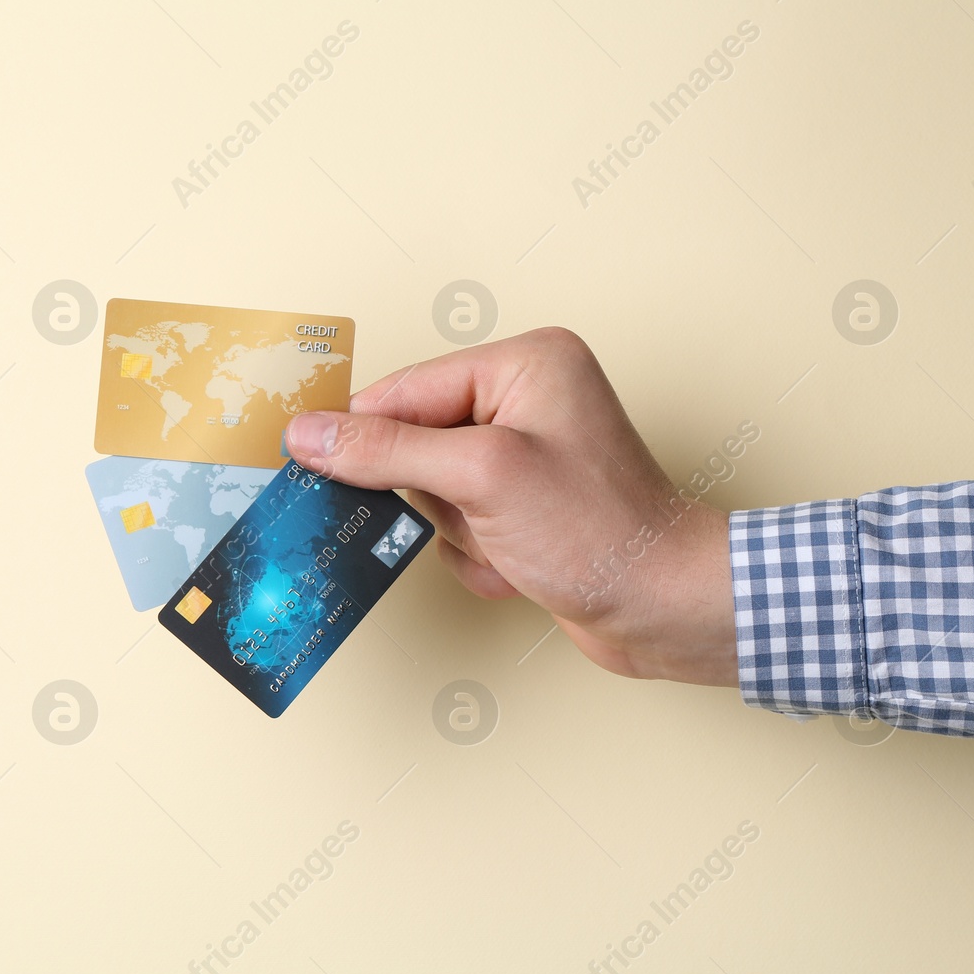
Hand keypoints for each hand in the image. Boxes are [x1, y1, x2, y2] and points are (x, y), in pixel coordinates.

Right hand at [285, 328, 736, 686]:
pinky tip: (520, 565)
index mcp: (525, 363)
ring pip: (432, 492)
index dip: (362, 434)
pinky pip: (458, 525)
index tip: (313, 466)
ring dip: (458, 533)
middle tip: (470, 516)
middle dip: (434, 497)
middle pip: (413, 442)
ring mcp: (526, 455)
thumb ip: (386, 451)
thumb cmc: (600, 532)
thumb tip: (310, 433)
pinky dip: (477, 555)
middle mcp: (526, 399)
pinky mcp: (525, 505)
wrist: (663, 610)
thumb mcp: (478, 478)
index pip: (406, 389)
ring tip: (509, 544)